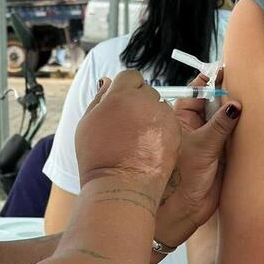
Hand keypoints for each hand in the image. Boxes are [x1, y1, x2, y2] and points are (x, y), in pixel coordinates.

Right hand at [75, 70, 178, 200]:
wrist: (121, 187)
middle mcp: (146, 100)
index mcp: (121, 94)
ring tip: (136, 141)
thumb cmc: (98, 158)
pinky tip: (147, 148)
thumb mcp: (87, 124)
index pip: (130, 76)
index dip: (125, 89)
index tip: (120, 105)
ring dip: (150, 117)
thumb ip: (99, 98)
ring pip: (159, 107)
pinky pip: (169, 124)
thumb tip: (108, 82)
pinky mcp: (176, 132)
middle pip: (146, 91)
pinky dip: (160, 132)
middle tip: (127, 126)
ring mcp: (163, 117)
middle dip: (138, 103)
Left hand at [155, 71, 242, 248]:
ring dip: (236, 113)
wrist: (183, 210)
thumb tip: (235, 106)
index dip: (211, 81)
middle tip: (247, 83)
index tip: (226, 70)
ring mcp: (209, 139)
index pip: (196, 92)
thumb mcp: (201, 147)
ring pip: (225, 118)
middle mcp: (195, 127)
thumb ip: (220, 125)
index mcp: (181, 119)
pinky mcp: (222, 154)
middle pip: (214, 102)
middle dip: (228, 94)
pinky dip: (243, 130)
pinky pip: (234, 135)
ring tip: (254, 100)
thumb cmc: (180, 178)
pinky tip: (256, 123)